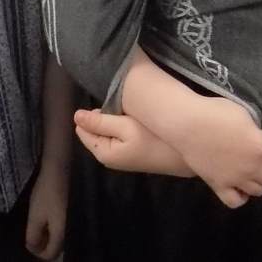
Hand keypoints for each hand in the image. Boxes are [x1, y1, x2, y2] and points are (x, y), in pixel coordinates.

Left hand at [24, 157, 68, 261]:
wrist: (62, 169)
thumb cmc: (47, 193)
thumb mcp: (35, 216)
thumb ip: (34, 236)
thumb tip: (33, 249)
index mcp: (62, 234)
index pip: (50, 254)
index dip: (37, 252)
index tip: (29, 241)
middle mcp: (73, 231)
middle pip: (57, 247)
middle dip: (44, 243)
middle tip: (33, 232)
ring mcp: (76, 221)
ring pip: (61, 236)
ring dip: (50, 234)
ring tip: (40, 223)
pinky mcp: (77, 212)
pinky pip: (65, 226)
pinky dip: (55, 225)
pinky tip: (49, 215)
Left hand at [74, 107, 191, 177]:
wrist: (185, 153)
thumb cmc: (154, 138)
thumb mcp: (125, 127)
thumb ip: (100, 122)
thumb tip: (76, 116)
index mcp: (103, 152)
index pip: (83, 129)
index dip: (94, 113)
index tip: (111, 104)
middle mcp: (109, 157)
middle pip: (96, 129)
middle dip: (104, 116)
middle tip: (124, 107)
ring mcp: (122, 156)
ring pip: (109, 131)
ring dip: (117, 120)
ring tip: (132, 112)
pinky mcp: (134, 153)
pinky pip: (121, 135)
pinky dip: (126, 126)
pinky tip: (138, 120)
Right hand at [165, 98, 261, 207]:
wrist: (186, 124)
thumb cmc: (216, 112)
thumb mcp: (246, 113)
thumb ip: (259, 128)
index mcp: (261, 148)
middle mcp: (251, 168)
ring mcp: (235, 180)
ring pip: (259, 190)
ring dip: (260, 179)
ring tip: (251, 165)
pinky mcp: (218, 186)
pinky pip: (236, 201)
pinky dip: (241, 195)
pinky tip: (239, 184)